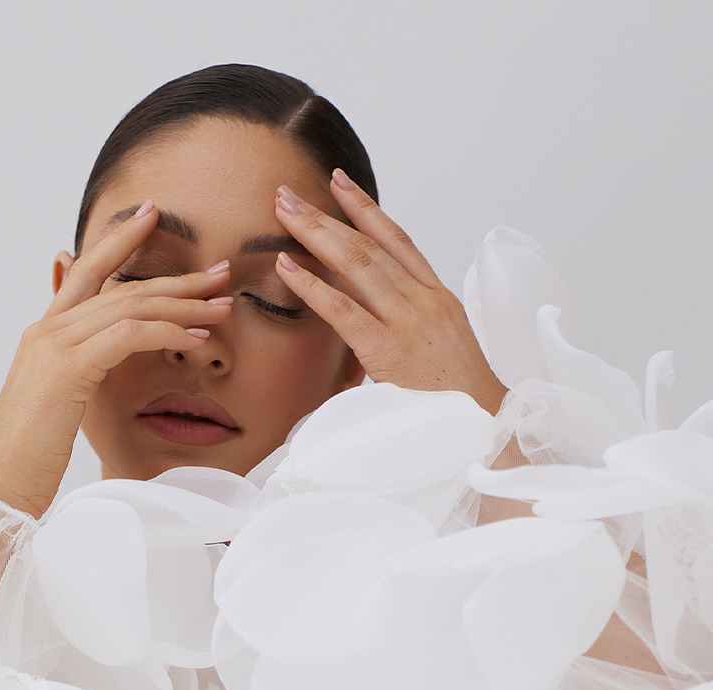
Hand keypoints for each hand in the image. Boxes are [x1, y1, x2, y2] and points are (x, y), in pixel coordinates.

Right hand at [0, 201, 232, 517]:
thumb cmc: (27, 459)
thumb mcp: (54, 406)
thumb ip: (74, 371)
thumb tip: (93, 354)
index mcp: (42, 335)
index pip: (84, 272)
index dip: (118, 241)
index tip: (151, 217)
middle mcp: (46, 331)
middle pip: (118, 286)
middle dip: (174, 277)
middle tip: (218, 271)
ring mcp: (54, 346)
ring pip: (127, 306)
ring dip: (182, 305)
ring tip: (221, 307)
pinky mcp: (68, 369)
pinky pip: (126, 335)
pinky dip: (165, 332)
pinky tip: (196, 340)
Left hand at [274, 174, 505, 415]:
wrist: (487, 426)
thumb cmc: (462, 398)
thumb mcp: (444, 350)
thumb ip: (415, 329)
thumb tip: (385, 326)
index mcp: (438, 297)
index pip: (397, 240)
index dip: (366, 209)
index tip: (340, 183)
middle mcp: (424, 300)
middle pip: (368, 244)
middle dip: (326, 214)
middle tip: (290, 193)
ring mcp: (407, 322)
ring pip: (356, 264)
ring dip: (314, 234)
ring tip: (283, 213)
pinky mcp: (388, 351)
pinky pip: (343, 310)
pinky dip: (311, 285)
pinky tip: (286, 266)